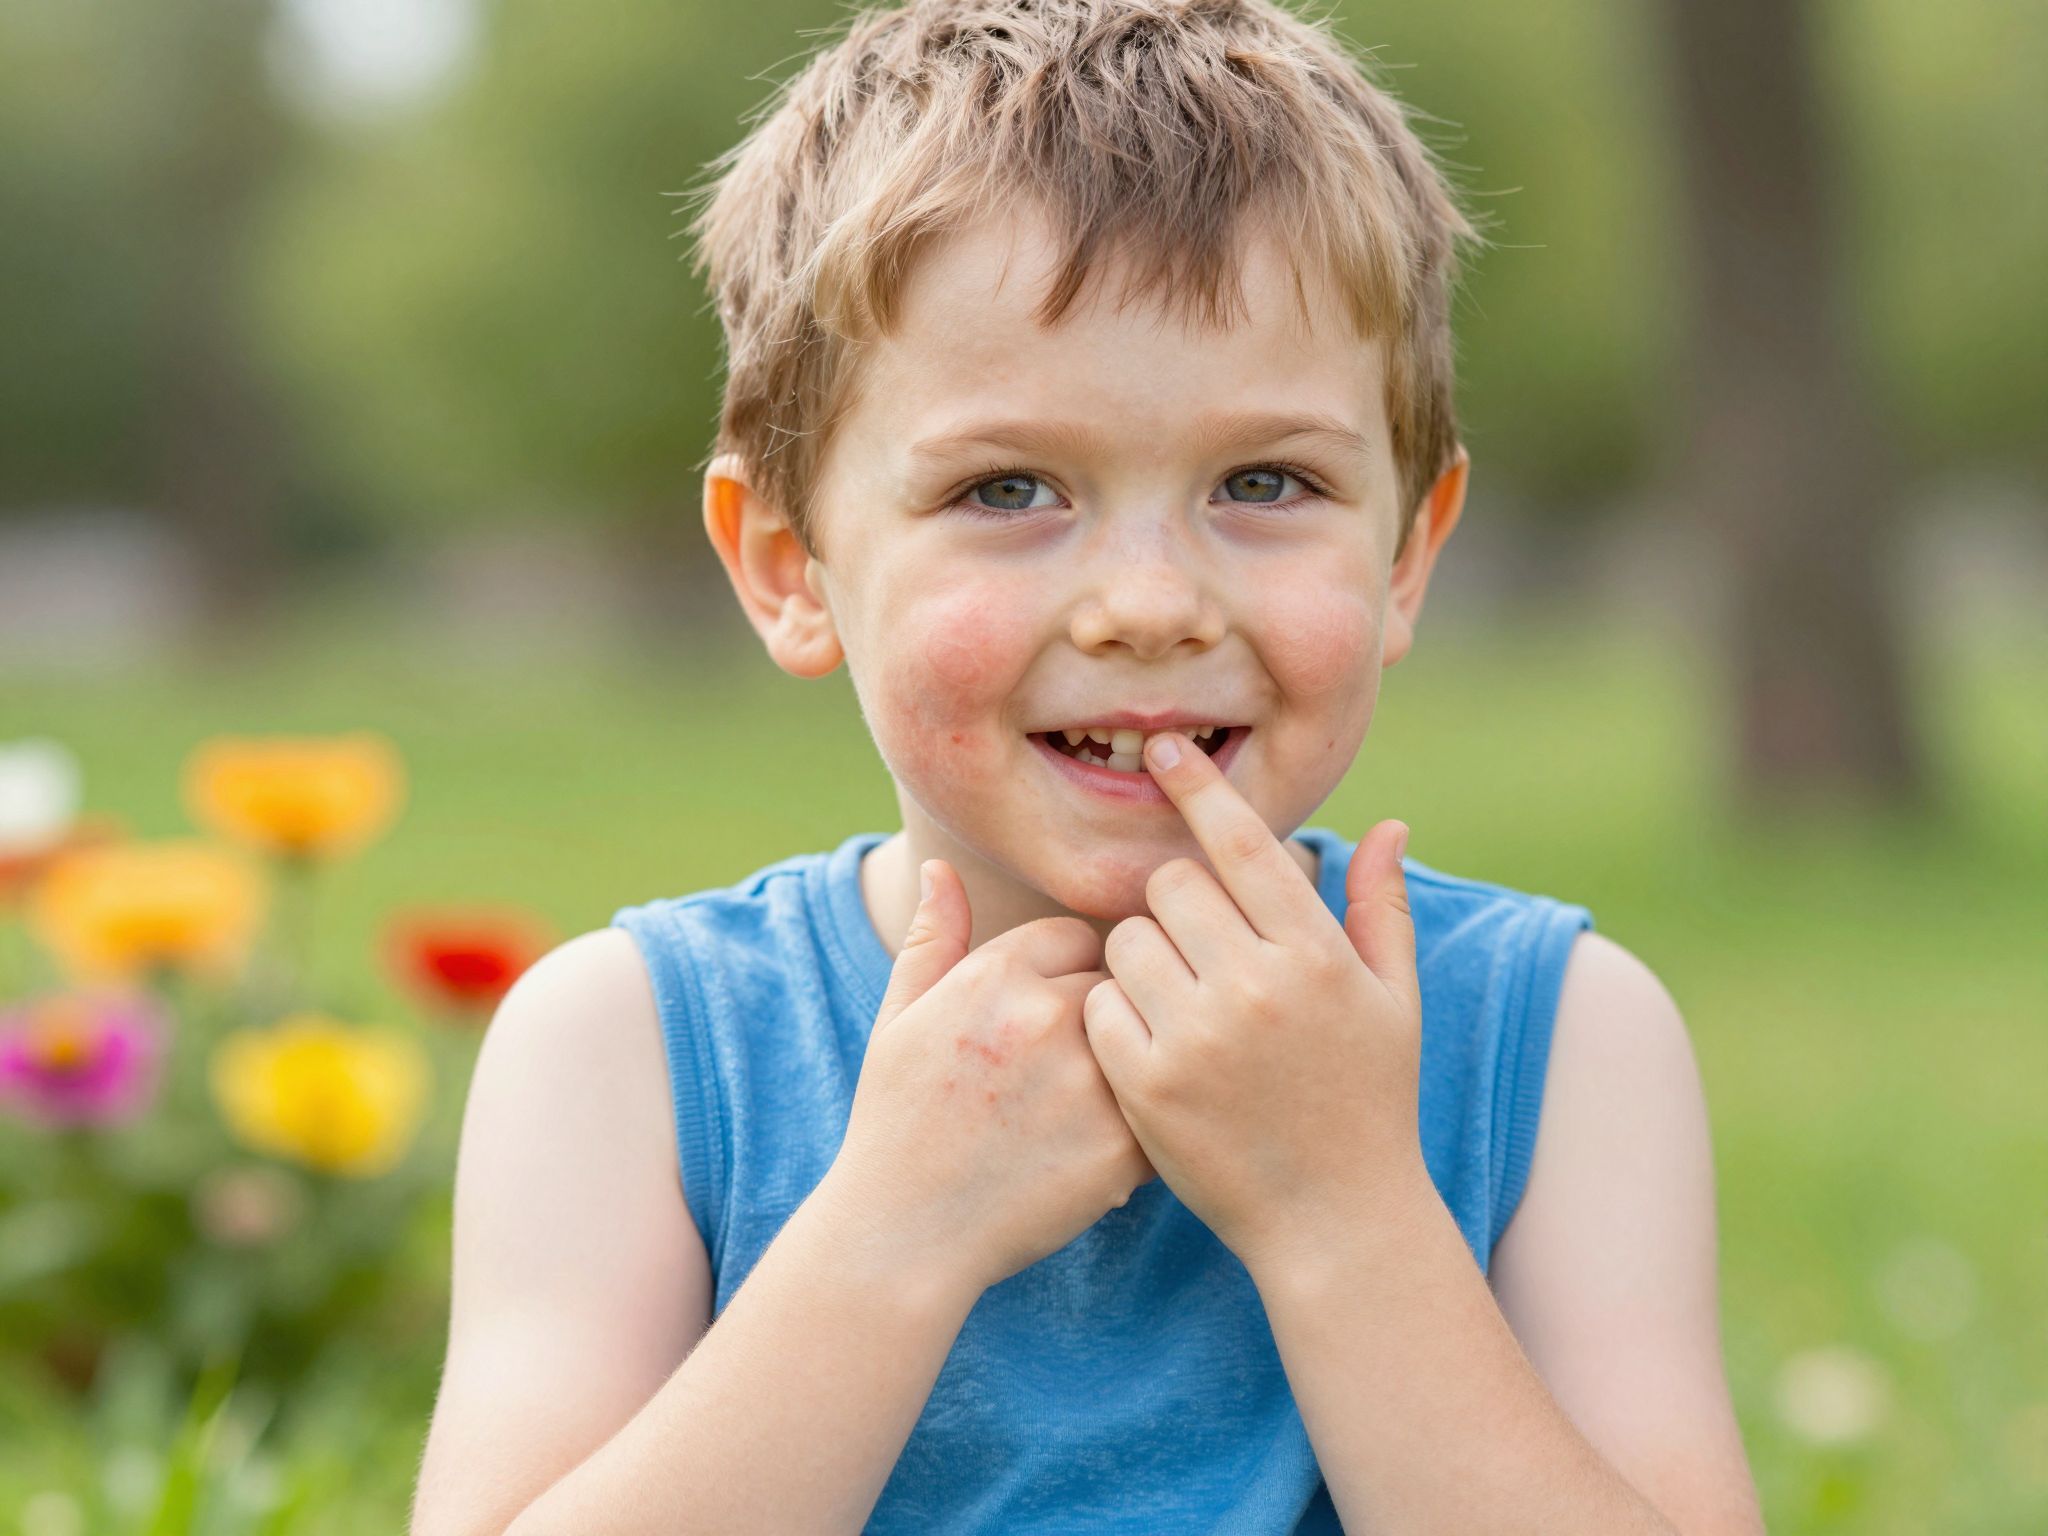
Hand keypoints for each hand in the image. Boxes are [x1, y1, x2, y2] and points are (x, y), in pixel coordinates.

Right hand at [827, 859, 1156, 1295]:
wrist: (905, 1233)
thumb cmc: (898, 1122)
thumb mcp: (898, 1018)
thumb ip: (931, 936)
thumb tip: (940, 864)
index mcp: (997, 972)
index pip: (1080, 936)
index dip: (1066, 977)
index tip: (1044, 1023)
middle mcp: (1047, 1014)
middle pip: (1124, 982)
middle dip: (1108, 1016)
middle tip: (1067, 1071)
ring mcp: (1090, 1080)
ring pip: (1153, 1038)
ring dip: (1134, 1064)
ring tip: (1085, 1108)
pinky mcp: (1123, 1145)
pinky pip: (1166, 1105)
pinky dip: (1150, 1123)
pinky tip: (1103, 1147)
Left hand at [1082, 730, 1429, 1275]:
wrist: (1336, 1223)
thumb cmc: (1369, 1102)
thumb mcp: (1392, 1002)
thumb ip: (1380, 908)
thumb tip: (1387, 824)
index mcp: (1315, 954)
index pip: (1244, 844)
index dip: (1199, 788)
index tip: (1165, 748)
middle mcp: (1255, 986)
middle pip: (1170, 885)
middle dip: (1174, 903)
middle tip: (1196, 947)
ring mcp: (1196, 1037)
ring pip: (1125, 940)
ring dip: (1140, 956)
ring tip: (1175, 999)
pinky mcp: (1145, 1084)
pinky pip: (1097, 1005)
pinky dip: (1111, 1013)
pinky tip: (1148, 1042)